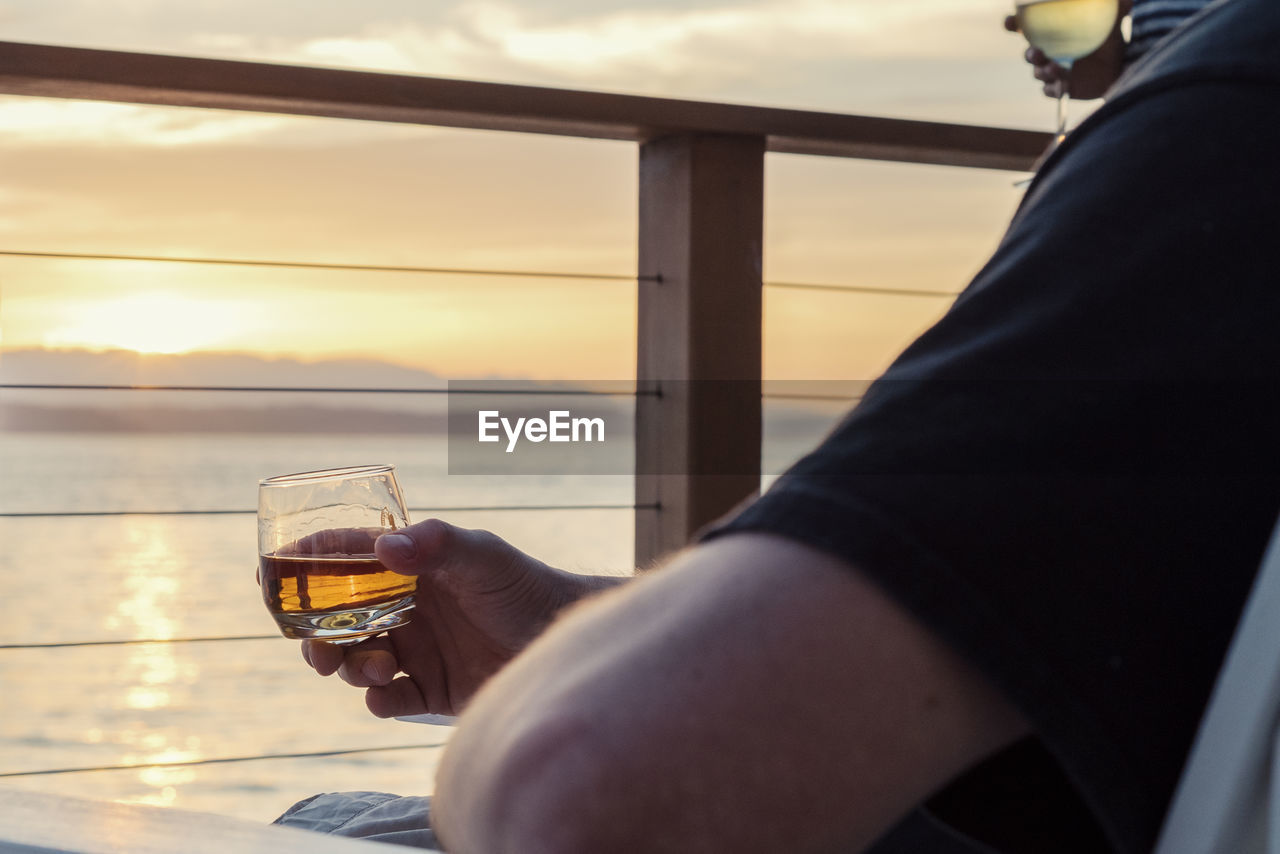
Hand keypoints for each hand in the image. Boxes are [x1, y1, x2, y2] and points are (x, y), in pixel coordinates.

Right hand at [299, 519, 619, 716]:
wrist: (562, 642)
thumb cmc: (525, 587)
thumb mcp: (483, 556)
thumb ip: (437, 546)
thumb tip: (385, 548)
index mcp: (408, 568)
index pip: (340, 560)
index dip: (299, 566)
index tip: (266, 576)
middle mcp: (404, 607)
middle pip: (335, 619)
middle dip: (314, 635)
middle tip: (319, 649)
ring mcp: (416, 650)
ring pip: (354, 661)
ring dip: (350, 667)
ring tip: (377, 668)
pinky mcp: (431, 691)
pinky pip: (387, 701)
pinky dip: (379, 701)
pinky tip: (389, 695)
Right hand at [1004, 0, 1130, 100]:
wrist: (1121, 70)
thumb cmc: (1112, 42)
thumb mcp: (1114, 20)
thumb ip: (1117, 6)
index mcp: (1053, 34)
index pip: (1026, 28)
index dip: (1014, 25)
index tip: (1011, 22)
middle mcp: (1049, 53)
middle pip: (1029, 54)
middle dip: (1029, 54)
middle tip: (1036, 51)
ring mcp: (1053, 72)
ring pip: (1038, 73)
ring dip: (1042, 71)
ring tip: (1053, 68)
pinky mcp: (1061, 88)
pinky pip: (1050, 91)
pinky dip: (1053, 88)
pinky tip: (1060, 85)